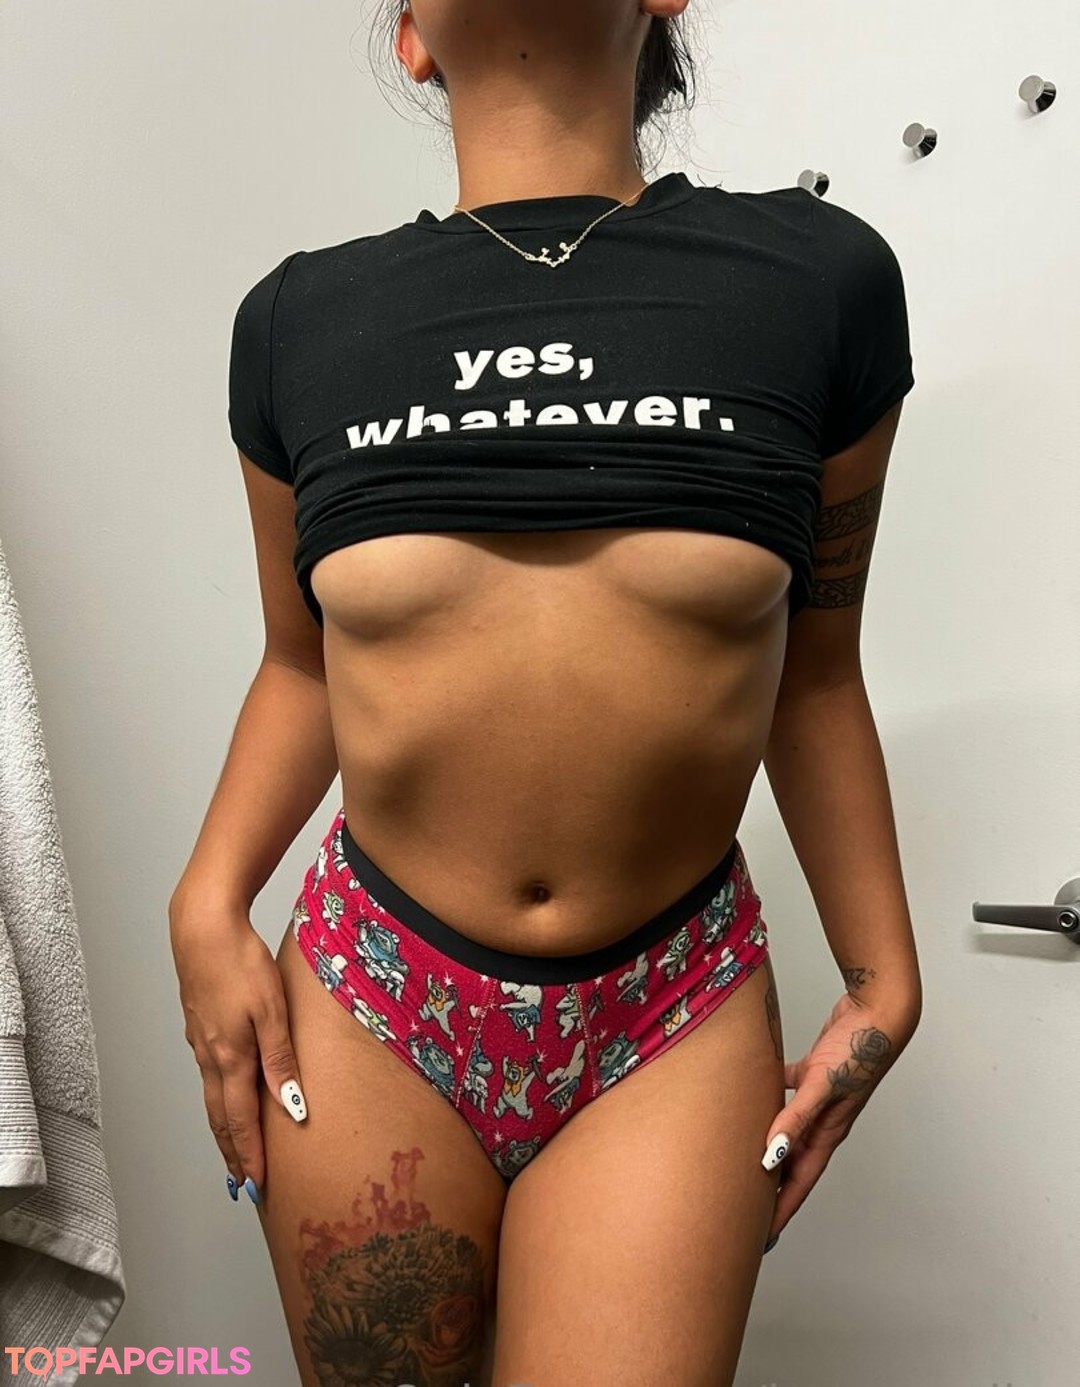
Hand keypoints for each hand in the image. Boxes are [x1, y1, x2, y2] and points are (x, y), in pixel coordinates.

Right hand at [169, 902, 306, 1203]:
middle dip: (233, 1153)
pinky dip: (218, 1100)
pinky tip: (225, 1098)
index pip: (240, 1122)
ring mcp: (200, 1042)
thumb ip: (281, 1060)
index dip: (249, 1156)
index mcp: (230, 1058)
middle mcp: (210, 1057)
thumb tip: (292, 1107)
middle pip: (220, 1118)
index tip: (257, 1187)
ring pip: (212, 1098)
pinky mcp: (199, 1026)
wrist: (202, 928)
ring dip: (223, 1130)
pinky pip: (209, 1075)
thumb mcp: (272, 1010)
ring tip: (234, 1152)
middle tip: (242, 1185)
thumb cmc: (240, 963)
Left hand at [762, 988, 920, 1242]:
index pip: (800, 1182)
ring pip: (790, 1130)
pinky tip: (752, 1090)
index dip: (781, 1210)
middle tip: (745, 1210)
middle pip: (794, 1163)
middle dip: (773, 1189)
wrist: (877, 1013)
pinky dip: (772, 1094)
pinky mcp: (815, 1072)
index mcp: (829, 1133)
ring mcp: (821, 1097)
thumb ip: (796, 1118)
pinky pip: (788, 1089)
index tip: (762, 1239)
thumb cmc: (857, 1051)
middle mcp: (825, 1121)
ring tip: (746, 1158)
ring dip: (771, 1146)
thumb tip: (772, 1154)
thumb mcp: (821, 1086)